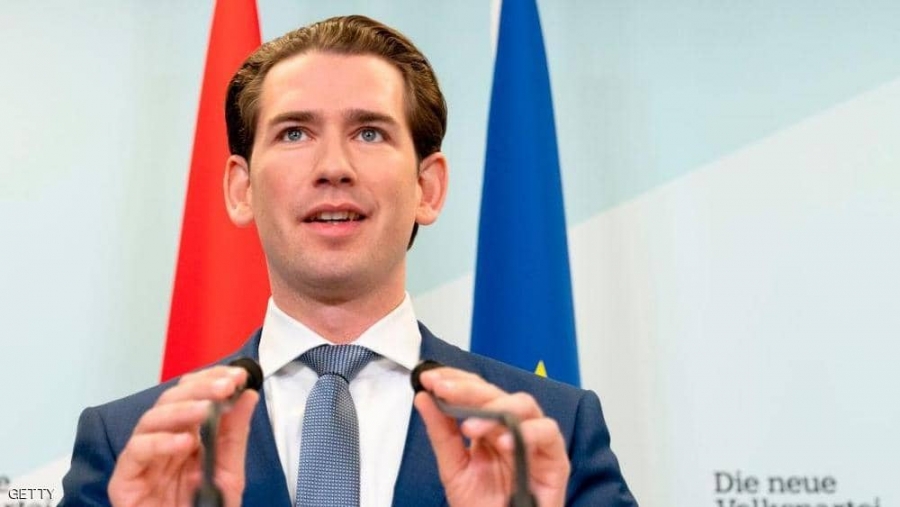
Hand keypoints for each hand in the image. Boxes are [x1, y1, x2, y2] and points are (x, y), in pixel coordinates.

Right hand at [108, 366, 259, 506]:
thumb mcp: (227, 474)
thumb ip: (235, 436)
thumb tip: (247, 397)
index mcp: (185, 437)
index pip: (192, 395)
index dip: (212, 379)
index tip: (238, 374)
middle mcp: (161, 443)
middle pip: (170, 400)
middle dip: (200, 388)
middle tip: (226, 385)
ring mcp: (142, 461)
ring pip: (150, 420)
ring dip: (181, 410)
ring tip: (207, 409)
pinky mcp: (125, 481)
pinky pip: (135, 453)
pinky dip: (159, 443)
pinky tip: (184, 442)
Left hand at [414, 367, 569, 506]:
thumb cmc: (483, 506)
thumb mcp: (454, 468)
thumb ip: (441, 433)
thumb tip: (423, 398)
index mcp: (490, 427)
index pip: (476, 391)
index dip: (455, 379)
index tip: (430, 378)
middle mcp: (513, 428)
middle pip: (497, 394)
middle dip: (468, 389)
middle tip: (444, 390)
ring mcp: (535, 440)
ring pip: (524, 405)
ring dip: (496, 409)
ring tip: (470, 426)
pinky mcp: (555, 458)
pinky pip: (548, 433)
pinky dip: (527, 432)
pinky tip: (503, 442)